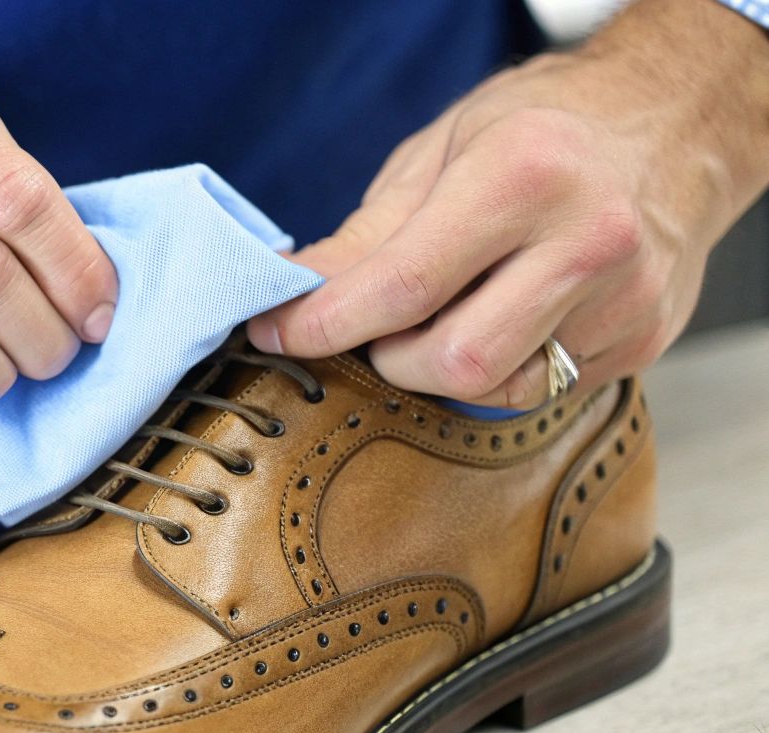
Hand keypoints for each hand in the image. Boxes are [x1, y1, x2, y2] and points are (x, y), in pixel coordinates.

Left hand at [248, 0, 768, 406]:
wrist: (674, 124)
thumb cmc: (544, 129)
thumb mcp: (440, 152)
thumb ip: (365, 237)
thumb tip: (289, 298)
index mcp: (525, 176)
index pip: (403, 287)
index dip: (325, 323)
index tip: (277, 332)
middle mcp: (587, 241)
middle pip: (454, 362)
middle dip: (391, 358)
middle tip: (378, 324)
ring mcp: (625, 300)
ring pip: (498, 389)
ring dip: (444, 370)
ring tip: (446, 315)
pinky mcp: (643, 341)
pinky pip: (541, 389)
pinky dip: (500, 367)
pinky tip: (505, 316)